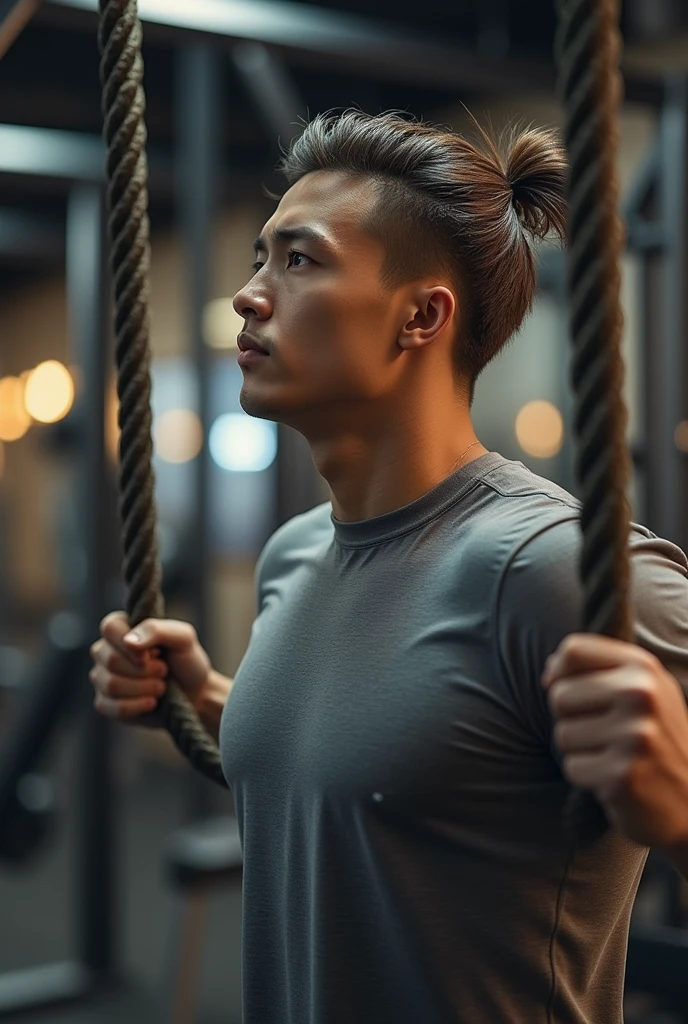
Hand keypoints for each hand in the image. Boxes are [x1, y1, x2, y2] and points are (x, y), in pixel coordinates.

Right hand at [90, 611, 210, 724]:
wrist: (194, 692)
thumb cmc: (186, 660)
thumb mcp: (182, 637)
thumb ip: (156, 630)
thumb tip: (129, 642)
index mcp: (121, 627)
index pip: (110, 627)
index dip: (131, 643)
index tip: (155, 653)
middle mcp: (105, 651)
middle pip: (110, 659)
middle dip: (145, 670)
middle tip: (164, 670)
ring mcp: (102, 677)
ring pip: (111, 684)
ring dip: (144, 688)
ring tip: (161, 686)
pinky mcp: (105, 703)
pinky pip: (111, 707)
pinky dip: (137, 706)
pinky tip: (152, 702)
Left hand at [542, 633, 687, 849]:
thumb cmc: (656, 740)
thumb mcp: (644, 692)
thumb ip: (600, 670)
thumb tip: (550, 671)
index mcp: (644, 668)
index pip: (574, 650)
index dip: (559, 672)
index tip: (573, 694)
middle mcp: (641, 695)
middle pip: (560, 695)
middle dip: (571, 719)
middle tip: (605, 735)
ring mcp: (635, 735)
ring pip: (563, 734)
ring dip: (580, 751)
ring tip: (613, 756)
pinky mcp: (623, 773)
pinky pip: (573, 766)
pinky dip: (586, 777)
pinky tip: (614, 778)